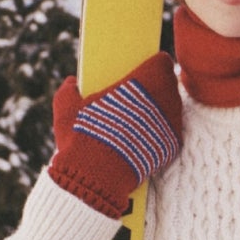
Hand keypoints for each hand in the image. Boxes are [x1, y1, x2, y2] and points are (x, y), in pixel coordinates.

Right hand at [47, 52, 182, 216]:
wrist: (98, 177)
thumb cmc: (83, 138)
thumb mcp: (66, 110)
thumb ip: (68, 91)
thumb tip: (71, 82)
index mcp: (144, 81)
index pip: (162, 61)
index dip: (153, 65)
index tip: (144, 69)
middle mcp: (164, 99)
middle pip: (170, 84)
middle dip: (157, 87)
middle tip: (140, 95)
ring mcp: (171, 124)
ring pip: (173, 108)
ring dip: (161, 109)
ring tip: (140, 117)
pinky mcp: (172, 147)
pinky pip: (171, 132)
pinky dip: (161, 133)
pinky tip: (144, 137)